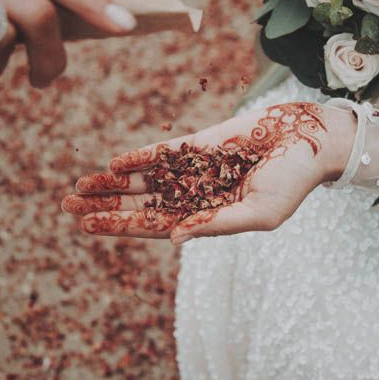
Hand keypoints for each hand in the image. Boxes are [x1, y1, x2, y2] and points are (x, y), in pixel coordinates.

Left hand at [62, 102, 356, 244]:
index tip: (86, 225)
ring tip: (81, 184)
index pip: (153, 226)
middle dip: (105, 205)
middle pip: (140, 204)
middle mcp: (195, 197)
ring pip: (145, 179)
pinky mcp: (201, 144)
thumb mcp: (259, 213)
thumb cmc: (292, 183)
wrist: (312, 141)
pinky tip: (116, 162)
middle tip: (66, 204)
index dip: (120, 227)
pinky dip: (140, 158)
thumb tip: (174, 238)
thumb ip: (216, 225)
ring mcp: (196, 170)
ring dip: (114, 182)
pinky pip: (164, 153)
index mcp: (206, 219)